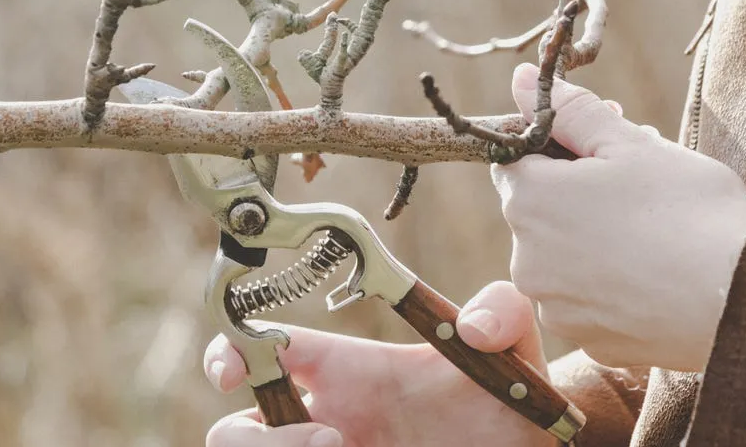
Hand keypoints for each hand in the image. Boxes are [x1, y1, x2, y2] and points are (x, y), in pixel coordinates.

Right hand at [203, 281, 556, 446]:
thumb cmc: (511, 399)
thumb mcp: (517, 347)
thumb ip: (504, 311)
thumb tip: (472, 325)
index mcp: (346, 371)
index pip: (260, 350)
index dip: (228, 352)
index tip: (232, 371)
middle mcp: (325, 421)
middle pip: (235, 430)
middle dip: (261, 439)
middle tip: (334, 441)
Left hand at [491, 64, 745, 372]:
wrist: (743, 298)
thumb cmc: (688, 210)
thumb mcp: (630, 144)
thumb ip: (570, 110)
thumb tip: (521, 79)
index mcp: (531, 200)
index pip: (515, 158)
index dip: (556, 146)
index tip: (600, 148)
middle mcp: (526, 258)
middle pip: (538, 210)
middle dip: (576, 192)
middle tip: (636, 184)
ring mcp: (553, 306)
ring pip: (561, 258)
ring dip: (590, 240)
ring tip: (651, 230)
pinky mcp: (584, 341)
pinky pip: (586, 301)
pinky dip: (608, 286)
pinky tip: (652, 275)